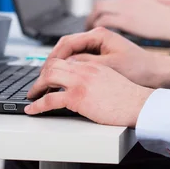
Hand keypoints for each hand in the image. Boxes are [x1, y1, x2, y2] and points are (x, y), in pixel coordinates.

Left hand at [25, 58, 152, 127]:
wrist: (138, 104)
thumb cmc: (129, 96)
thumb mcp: (112, 78)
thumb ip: (97, 76)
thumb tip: (88, 84)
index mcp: (93, 65)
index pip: (66, 59)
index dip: (53, 66)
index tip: (48, 76)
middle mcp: (84, 70)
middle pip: (53, 64)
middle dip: (41, 74)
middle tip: (37, 85)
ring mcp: (80, 82)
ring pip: (48, 77)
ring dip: (36, 87)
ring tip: (31, 96)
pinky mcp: (78, 97)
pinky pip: (50, 99)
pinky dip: (37, 105)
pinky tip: (32, 110)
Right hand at [48, 27, 169, 88]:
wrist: (157, 73)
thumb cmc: (138, 68)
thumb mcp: (109, 67)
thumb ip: (85, 64)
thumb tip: (65, 65)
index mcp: (99, 34)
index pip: (67, 42)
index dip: (53, 57)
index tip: (44, 71)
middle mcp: (98, 37)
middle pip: (66, 46)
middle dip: (53, 61)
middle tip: (42, 77)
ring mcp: (99, 45)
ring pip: (72, 53)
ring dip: (61, 65)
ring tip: (50, 79)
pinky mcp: (101, 54)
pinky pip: (80, 58)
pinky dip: (71, 67)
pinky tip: (66, 78)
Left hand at [86, 0, 169, 40]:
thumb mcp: (155, 10)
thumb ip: (143, 12)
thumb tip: (137, 19)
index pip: (111, 3)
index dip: (102, 13)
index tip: (98, 22)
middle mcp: (127, 1)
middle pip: (101, 4)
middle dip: (92, 16)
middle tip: (89, 28)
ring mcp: (126, 8)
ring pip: (99, 11)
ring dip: (92, 22)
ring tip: (91, 34)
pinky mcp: (126, 19)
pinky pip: (104, 21)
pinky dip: (98, 28)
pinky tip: (98, 36)